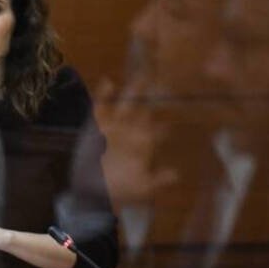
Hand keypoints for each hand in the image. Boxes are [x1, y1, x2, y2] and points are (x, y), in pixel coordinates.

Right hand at [93, 78, 177, 206]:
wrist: (90, 192)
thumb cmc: (118, 191)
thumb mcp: (141, 189)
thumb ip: (158, 180)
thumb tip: (177, 175)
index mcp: (143, 145)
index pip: (158, 130)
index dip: (167, 120)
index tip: (178, 107)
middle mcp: (130, 132)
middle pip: (143, 110)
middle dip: (153, 97)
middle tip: (164, 81)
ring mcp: (114, 127)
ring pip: (125, 104)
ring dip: (132, 91)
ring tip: (142, 75)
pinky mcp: (97, 125)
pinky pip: (100, 107)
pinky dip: (103, 95)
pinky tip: (108, 82)